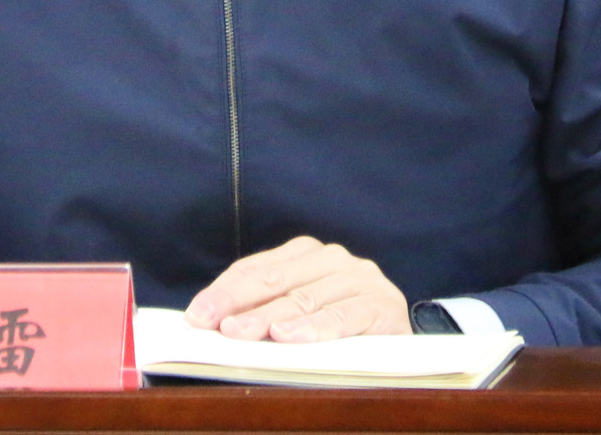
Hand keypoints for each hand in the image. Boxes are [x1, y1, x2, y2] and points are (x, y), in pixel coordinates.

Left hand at [185, 235, 409, 342]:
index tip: (196, 315)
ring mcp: (360, 278)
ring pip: (306, 298)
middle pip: (277, 281)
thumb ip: (265, 312)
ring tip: (242, 332)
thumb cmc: (342, 333)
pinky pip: (343, 315)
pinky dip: (314, 327)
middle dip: (239, 304)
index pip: (257, 269)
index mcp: (307, 255)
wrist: (403, 346)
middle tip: (213, 324)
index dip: (225, 291)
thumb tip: (214, 324)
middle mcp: (333, 259)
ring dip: (269, 317)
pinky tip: (289, 336)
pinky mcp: (382, 304)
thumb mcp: (300, 316)